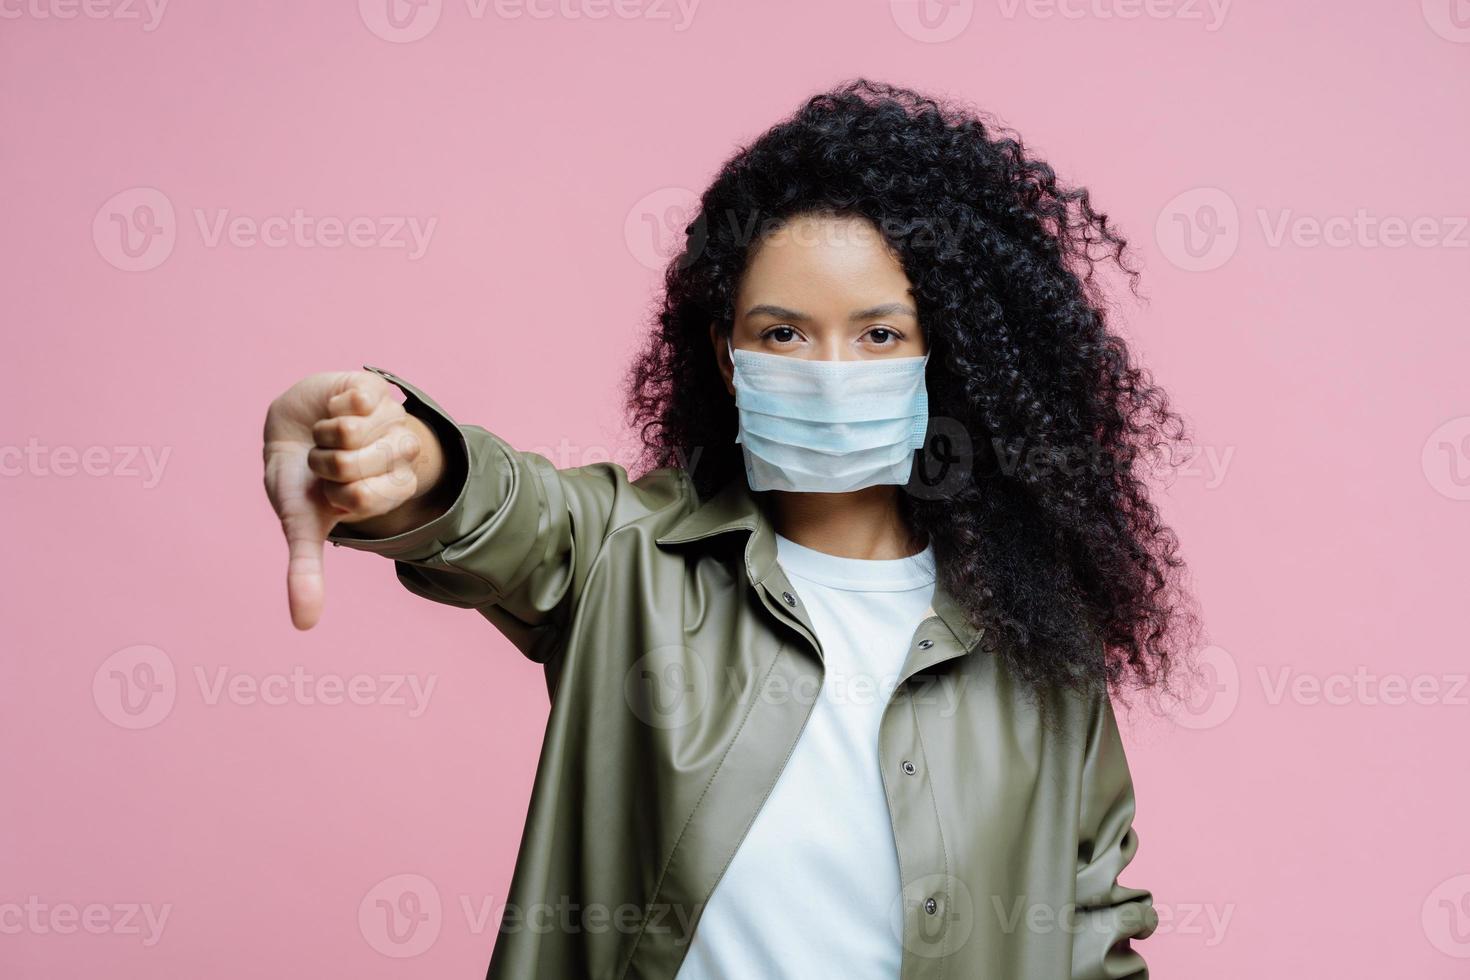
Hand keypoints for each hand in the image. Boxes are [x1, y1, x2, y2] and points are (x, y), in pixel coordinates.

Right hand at [262, 371, 437, 629]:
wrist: (290, 424)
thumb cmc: (299, 479)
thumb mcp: (301, 524)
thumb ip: (306, 571)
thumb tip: (302, 626)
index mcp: (392, 490)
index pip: (366, 499)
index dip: (336, 494)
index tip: (332, 492)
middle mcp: (400, 456)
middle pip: (357, 465)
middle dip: (325, 463)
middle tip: (326, 462)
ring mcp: (393, 419)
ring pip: (355, 431)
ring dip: (326, 435)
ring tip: (329, 436)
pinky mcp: (378, 389)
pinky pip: (359, 399)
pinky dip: (333, 406)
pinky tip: (336, 408)